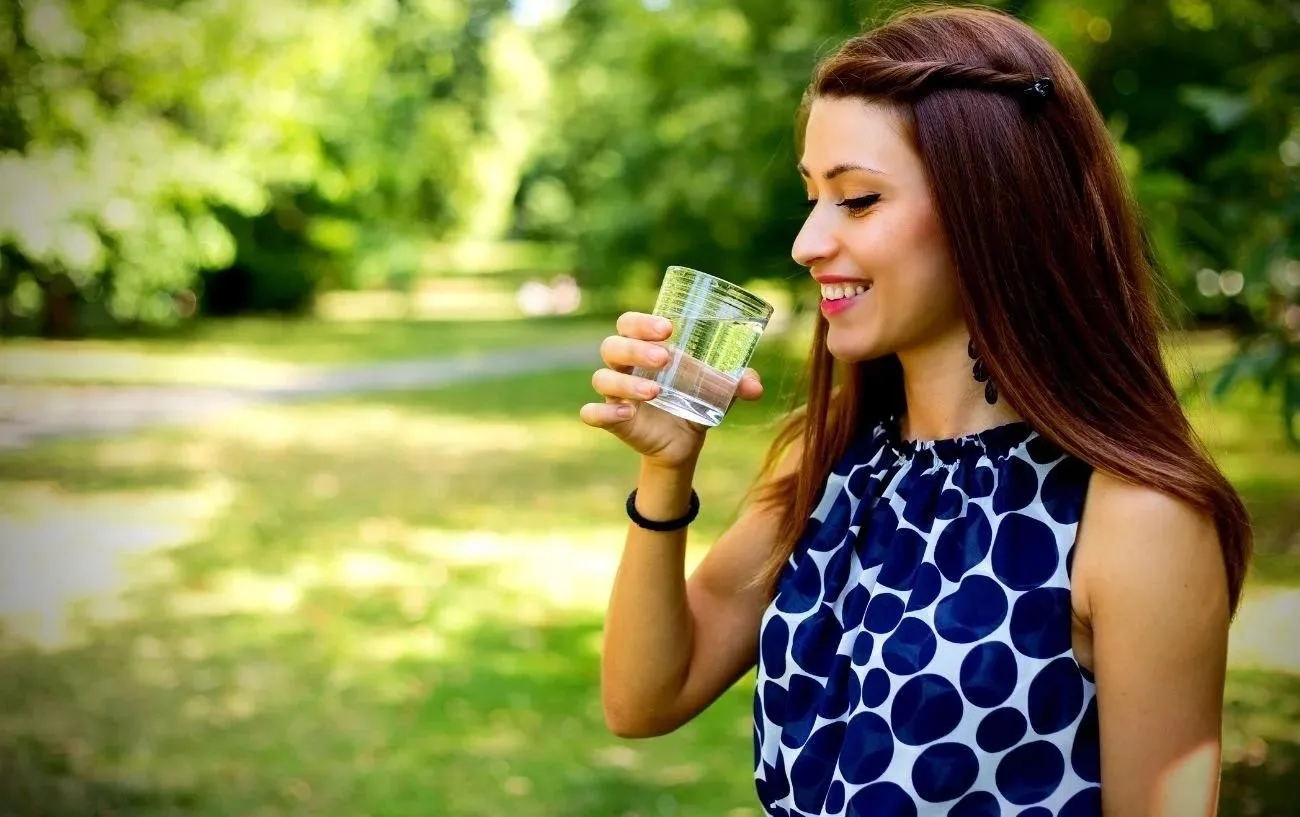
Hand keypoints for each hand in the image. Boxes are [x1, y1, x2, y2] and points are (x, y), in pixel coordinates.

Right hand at [580, 311, 762, 468]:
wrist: (686, 441)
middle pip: (612, 346)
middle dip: (635, 349)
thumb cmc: (697, 398)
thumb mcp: (720, 389)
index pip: (629, 323)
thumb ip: (737, 382)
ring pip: (603, 378)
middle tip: (665, 358)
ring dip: (626, 382)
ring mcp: (615, 393)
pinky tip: (627, 414)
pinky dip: (603, 412)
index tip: (668, 328)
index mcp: (645, 347)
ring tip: (655, 391)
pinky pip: (592, 413)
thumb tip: (755, 387)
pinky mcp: (613, 420)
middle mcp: (624, 366)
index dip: (641, 322)